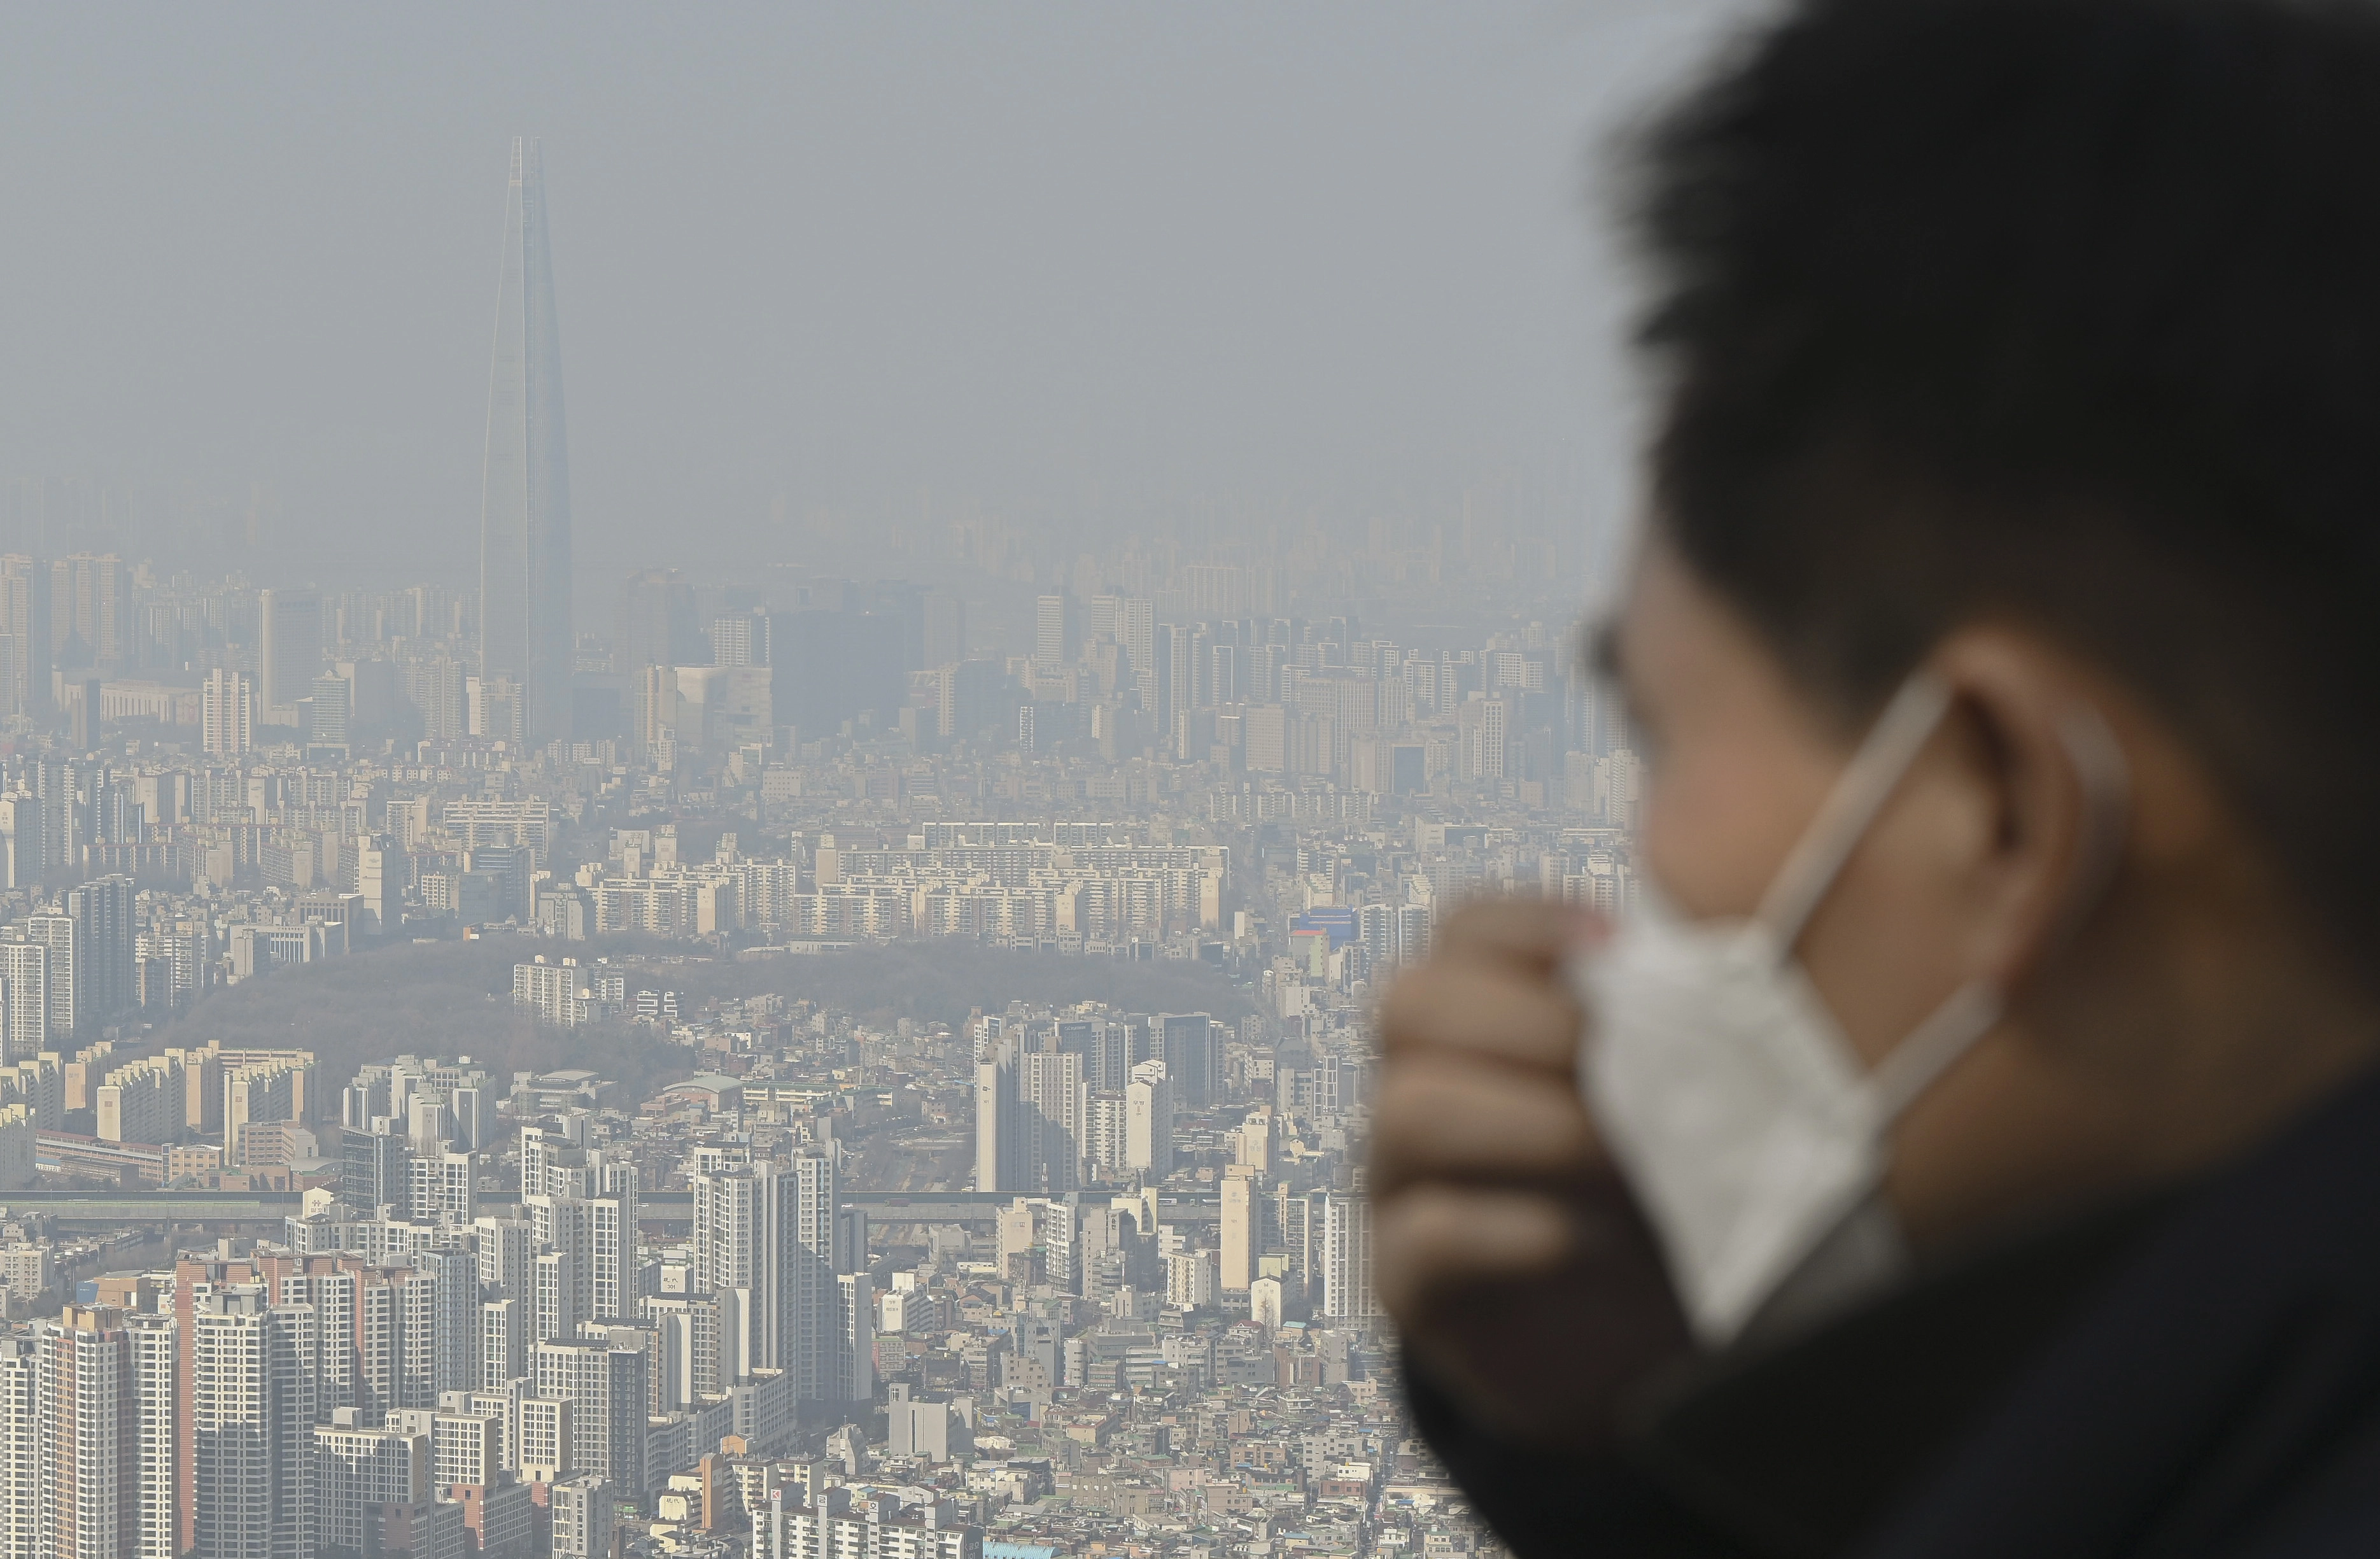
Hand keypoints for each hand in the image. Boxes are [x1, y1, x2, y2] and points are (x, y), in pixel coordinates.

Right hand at [1371, 900, 1692, 1451]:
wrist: (1630, 1346)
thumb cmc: (1660, 1191)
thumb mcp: (1667, 1098)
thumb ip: (1668, 1025)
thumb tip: (1720, 957)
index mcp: (1476, 1021)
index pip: (1462, 930)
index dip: (1531, 921)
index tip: (1620, 940)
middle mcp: (1417, 1087)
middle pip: (1406, 1003)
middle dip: (1524, 1020)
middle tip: (1620, 1058)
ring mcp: (1398, 1187)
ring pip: (1406, 1112)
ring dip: (1529, 1123)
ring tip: (1624, 1158)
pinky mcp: (1404, 1283)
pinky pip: (1425, 1237)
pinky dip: (1515, 1228)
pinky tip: (1592, 1238)